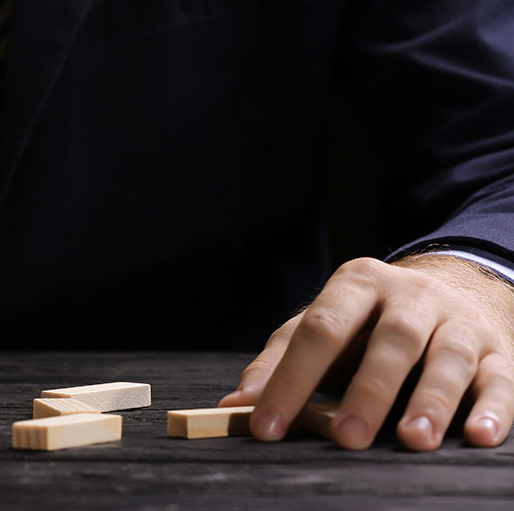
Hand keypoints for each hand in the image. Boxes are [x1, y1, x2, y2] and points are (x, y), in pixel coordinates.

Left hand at [220, 255, 513, 449]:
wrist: (454, 288)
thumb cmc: (367, 322)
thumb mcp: (319, 327)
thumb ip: (278, 361)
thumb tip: (237, 403)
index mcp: (357, 284)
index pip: (320, 329)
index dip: (291, 378)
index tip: (268, 425)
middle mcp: (411, 297)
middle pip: (391, 339)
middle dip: (368, 390)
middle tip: (347, 437)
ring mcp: (458, 322)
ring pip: (447, 358)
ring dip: (431, 401)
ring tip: (412, 439)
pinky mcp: (498, 351)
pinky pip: (501, 379)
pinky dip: (493, 409)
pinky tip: (478, 435)